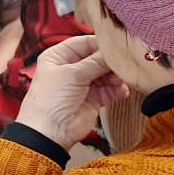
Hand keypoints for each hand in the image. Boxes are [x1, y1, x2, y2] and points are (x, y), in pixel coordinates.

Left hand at [16, 35, 128, 149]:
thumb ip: (96, 61)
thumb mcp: (73, 74)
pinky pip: (110, 90)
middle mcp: (70, 68)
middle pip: (98, 58)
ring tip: (120, 81)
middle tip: (123, 64)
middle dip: (111, 62)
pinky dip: (117, 89)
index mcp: (58, 56)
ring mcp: (82, 84)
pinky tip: (121, 91)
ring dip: (116, 77)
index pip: (83, 43)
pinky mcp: (93, 98)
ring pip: (106, 73)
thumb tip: (114, 51)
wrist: (50, 131)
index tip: (117, 45)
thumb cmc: (50, 100)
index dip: (100, 44)